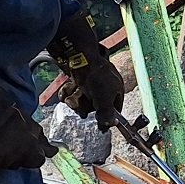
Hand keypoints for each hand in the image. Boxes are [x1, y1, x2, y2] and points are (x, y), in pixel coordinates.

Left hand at [49, 11, 124, 127]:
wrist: (79, 57)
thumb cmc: (96, 77)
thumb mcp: (104, 100)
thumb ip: (106, 115)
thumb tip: (108, 127)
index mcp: (116, 87)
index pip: (116, 107)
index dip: (108, 115)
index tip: (101, 124)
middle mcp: (105, 84)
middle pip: (95, 104)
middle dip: (85, 106)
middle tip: (81, 103)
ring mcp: (91, 80)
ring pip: (82, 98)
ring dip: (75, 99)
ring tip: (72, 95)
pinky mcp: (78, 76)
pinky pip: (73, 90)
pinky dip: (68, 91)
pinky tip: (67, 89)